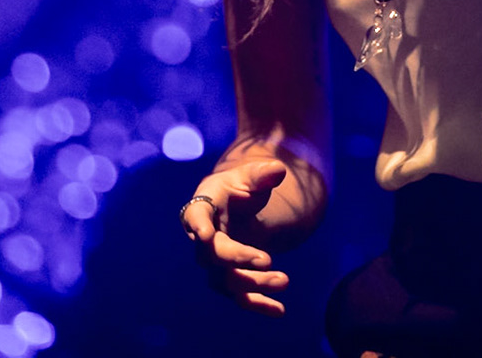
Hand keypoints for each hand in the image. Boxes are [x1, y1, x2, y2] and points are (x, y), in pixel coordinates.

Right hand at [183, 159, 292, 315]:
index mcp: (203, 207)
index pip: (196, 216)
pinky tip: (279, 311)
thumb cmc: (241, 187)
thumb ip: (263, 174)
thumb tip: (277, 171)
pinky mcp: (230, 277)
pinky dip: (258, 304)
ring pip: (226, 280)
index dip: (198, 225)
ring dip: (253, 284)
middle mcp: (203, 239)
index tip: (205, 234)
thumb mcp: (252, 176)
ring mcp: (215, 262)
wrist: (240, 207)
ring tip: (284, 281)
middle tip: (267, 260)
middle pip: (213, 255)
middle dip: (238, 260)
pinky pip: (239, 296)